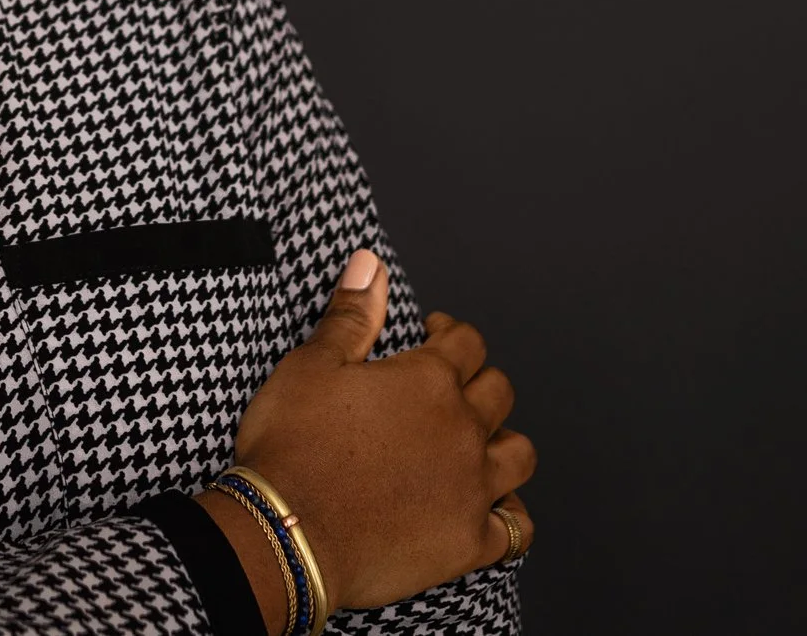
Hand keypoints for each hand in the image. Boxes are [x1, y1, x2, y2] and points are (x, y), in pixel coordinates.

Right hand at [225, 249, 534, 609]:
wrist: (287, 530)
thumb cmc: (293, 446)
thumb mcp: (311, 365)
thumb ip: (351, 315)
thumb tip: (371, 265)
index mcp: (427, 380)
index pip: (466, 342)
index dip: (451, 333)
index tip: (434, 335)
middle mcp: (461, 429)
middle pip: (499, 392)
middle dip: (478, 382)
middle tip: (450, 387)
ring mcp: (472, 488)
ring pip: (520, 454)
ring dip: (503, 442)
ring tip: (478, 443)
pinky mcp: (469, 541)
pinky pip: (516, 529)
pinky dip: (511, 516)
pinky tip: (495, 509)